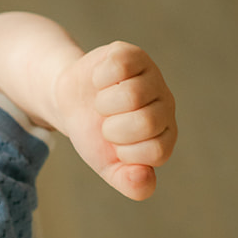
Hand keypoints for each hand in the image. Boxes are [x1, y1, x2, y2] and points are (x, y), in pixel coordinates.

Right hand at [53, 41, 176, 200]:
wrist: (72, 103)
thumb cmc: (95, 137)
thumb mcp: (110, 167)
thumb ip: (131, 183)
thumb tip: (143, 177)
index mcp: (165, 136)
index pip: (154, 151)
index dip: (125, 152)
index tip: (116, 146)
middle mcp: (165, 105)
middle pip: (145, 121)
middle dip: (113, 128)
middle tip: (107, 123)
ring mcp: (151, 77)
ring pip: (131, 94)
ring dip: (104, 103)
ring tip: (103, 103)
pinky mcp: (131, 54)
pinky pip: (118, 66)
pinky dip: (99, 77)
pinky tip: (100, 81)